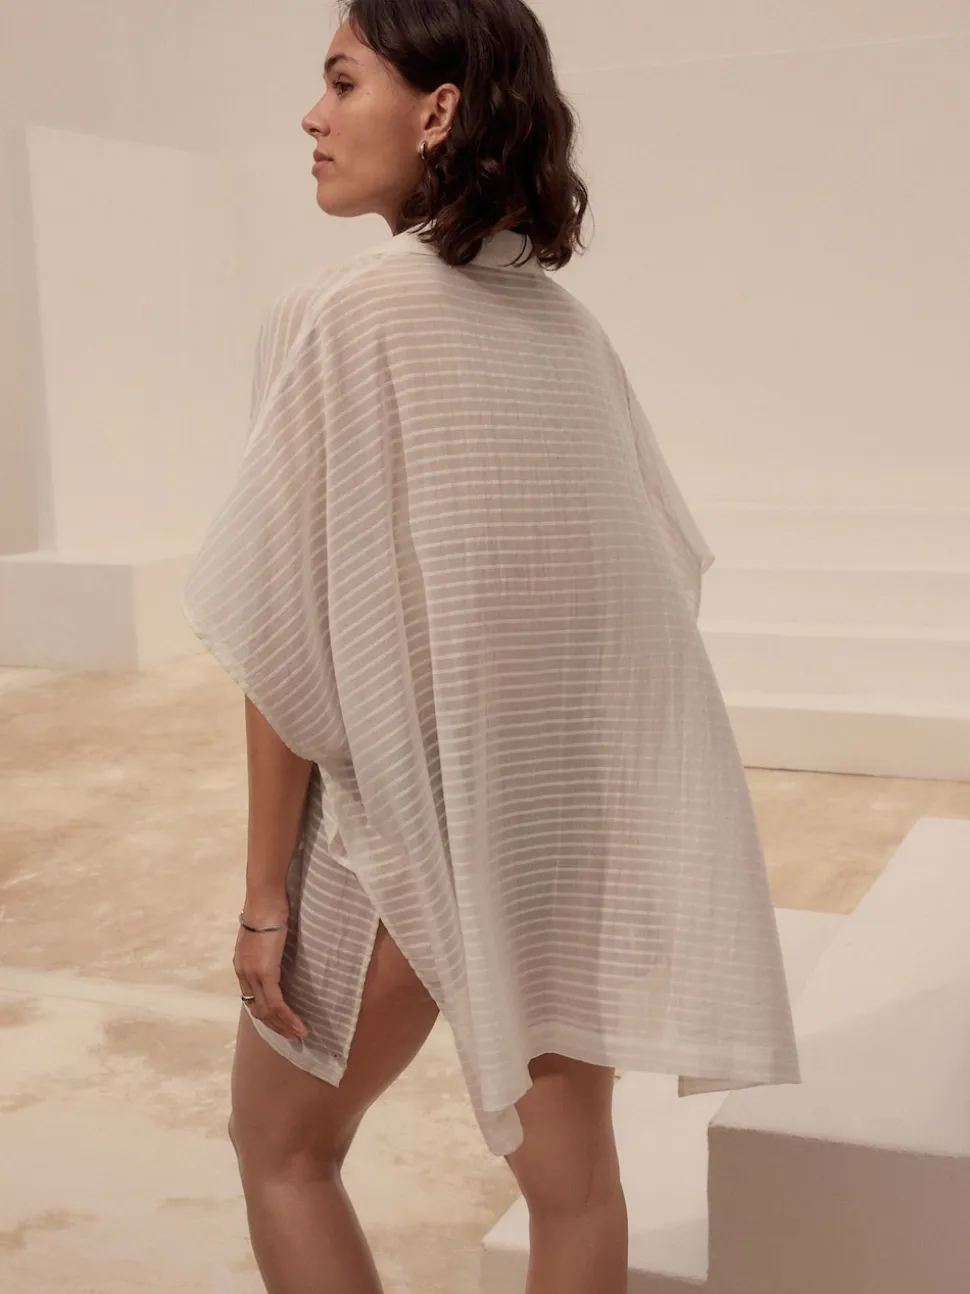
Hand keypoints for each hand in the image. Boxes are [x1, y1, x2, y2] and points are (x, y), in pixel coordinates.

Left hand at [234, 898, 307, 1041]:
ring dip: (284, 1026)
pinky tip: (299, 1025)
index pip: (252, 998)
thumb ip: (268, 946)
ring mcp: (253, 974)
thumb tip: (278, 948)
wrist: (264, 898)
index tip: (280, 1023)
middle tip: (292, 1036)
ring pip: (267, 1011)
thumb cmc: (268, 908)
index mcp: (242, 965)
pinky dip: (288, 1017)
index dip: (265, 1014)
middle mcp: (244, 974)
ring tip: (299, 1035)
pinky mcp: (265, 972)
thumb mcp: (265, 932)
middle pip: (258, 1010)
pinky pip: (276, 1003)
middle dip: (276, 1026)